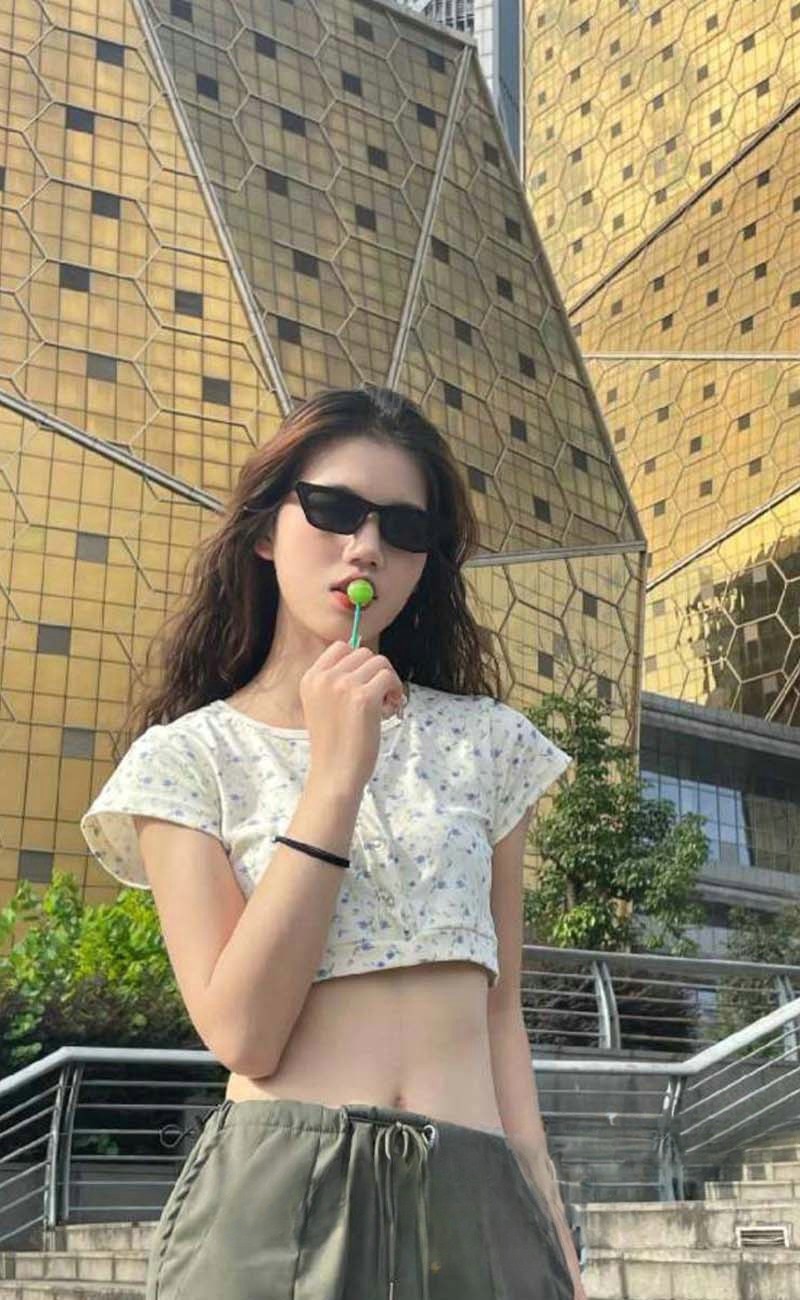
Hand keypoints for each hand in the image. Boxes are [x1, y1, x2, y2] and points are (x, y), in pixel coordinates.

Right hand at [301, 640, 405, 791]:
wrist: (335, 773)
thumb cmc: (334, 744)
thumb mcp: (322, 705)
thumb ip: (336, 681)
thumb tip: (369, 660)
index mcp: (311, 678)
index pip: (341, 647)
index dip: (359, 662)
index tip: (364, 682)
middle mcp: (325, 678)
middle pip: (364, 653)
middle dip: (375, 672)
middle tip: (378, 697)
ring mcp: (343, 686)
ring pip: (380, 662)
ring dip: (388, 681)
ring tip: (384, 704)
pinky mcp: (364, 697)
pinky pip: (389, 677)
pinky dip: (395, 691)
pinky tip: (389, 709)